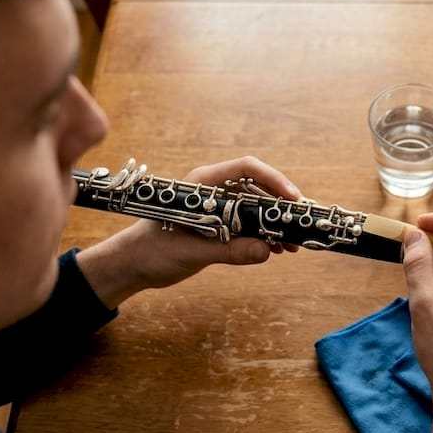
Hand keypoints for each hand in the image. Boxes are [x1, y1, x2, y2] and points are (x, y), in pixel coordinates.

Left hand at [75, 156, 302, 307]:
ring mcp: (217, 208)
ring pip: (256, 208)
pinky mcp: (219, 225)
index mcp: (202, 184)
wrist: (133, 264)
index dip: (273, 180)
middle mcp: (213, 191)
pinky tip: (276, 250)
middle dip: (280, 205)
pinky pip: (249, 225)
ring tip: (292, 244)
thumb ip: (229, 251)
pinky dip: (264, 235)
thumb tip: (265, 251)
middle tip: (299, 225)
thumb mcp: (192, 252)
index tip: (292, 198)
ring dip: (275, 223)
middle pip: (257, 188)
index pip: (246, 168)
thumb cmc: (152, 250)